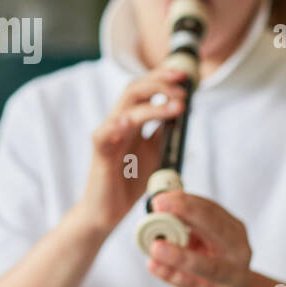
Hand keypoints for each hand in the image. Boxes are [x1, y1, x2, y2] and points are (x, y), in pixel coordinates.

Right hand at [79, 65, 190, 233]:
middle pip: (134, 89)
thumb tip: (182, 112)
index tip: (186, 75)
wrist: (108, 211)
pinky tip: (129, 121)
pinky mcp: (100, 154)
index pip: (145, 88)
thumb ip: (165, 132)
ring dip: (153, 104)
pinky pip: (104, 134)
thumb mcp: (156, 152)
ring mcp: (108, 136)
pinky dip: (116, 125)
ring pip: (125, 108)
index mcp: (133, 121)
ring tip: (177, 106)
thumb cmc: (130, 181)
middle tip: (183, 84)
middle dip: (160, 82)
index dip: (163, 77)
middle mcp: (119, 123)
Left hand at [145, 191, 252, 286]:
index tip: (161, 198)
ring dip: (180, 255)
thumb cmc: (215, 264)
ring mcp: (232, 275)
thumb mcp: (206, 241)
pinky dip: (173, 276)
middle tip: (160, 207)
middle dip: (187, 213)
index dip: (186, 201)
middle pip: (216, 228)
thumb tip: (159, 209)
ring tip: (156, 246)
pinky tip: (155, 267)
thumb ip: (188, 227)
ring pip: (209, 265)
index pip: (212, 209)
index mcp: (234, 230)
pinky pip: (195, 286)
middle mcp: (238, 250)